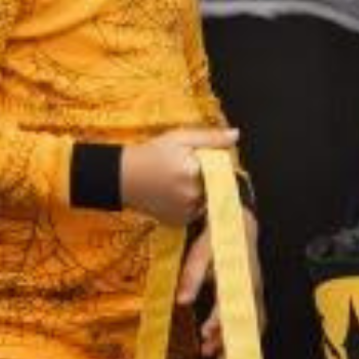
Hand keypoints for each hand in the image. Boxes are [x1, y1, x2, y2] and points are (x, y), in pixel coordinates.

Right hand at [120, 127, 239, 224]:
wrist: (123, 177)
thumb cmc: (151, 153)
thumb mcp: (180, 138)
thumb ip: (210, 138)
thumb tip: (235, 135)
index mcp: (195, 173)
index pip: (225, 172)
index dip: (220, 166)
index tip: (208, 162)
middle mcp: (193, 196)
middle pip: (218, 188)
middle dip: (212, 179)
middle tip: (190, 170)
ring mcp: (186, 212)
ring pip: (208, 202)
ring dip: (204, 193)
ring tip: (181, 181)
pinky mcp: (180, 222)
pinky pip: (197, 213)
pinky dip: (193, 204)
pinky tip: (177, 193)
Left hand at [176, 209, 265, 358]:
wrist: (240, 223)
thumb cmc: (219, 238)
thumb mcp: (201, 251)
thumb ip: (192, 276)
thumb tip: (182, 302)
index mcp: (239, 277)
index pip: (229, 304)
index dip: (218, 321)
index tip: (205, 334)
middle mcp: (251, 287)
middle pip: (243, 320)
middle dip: (227, 339)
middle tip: (210, 356)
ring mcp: (256, 292)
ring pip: (250, 322)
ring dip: (234, 340)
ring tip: (215, 357)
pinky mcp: (254, 294)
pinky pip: (254, 318)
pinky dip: (244, 333)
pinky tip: (230, 344)